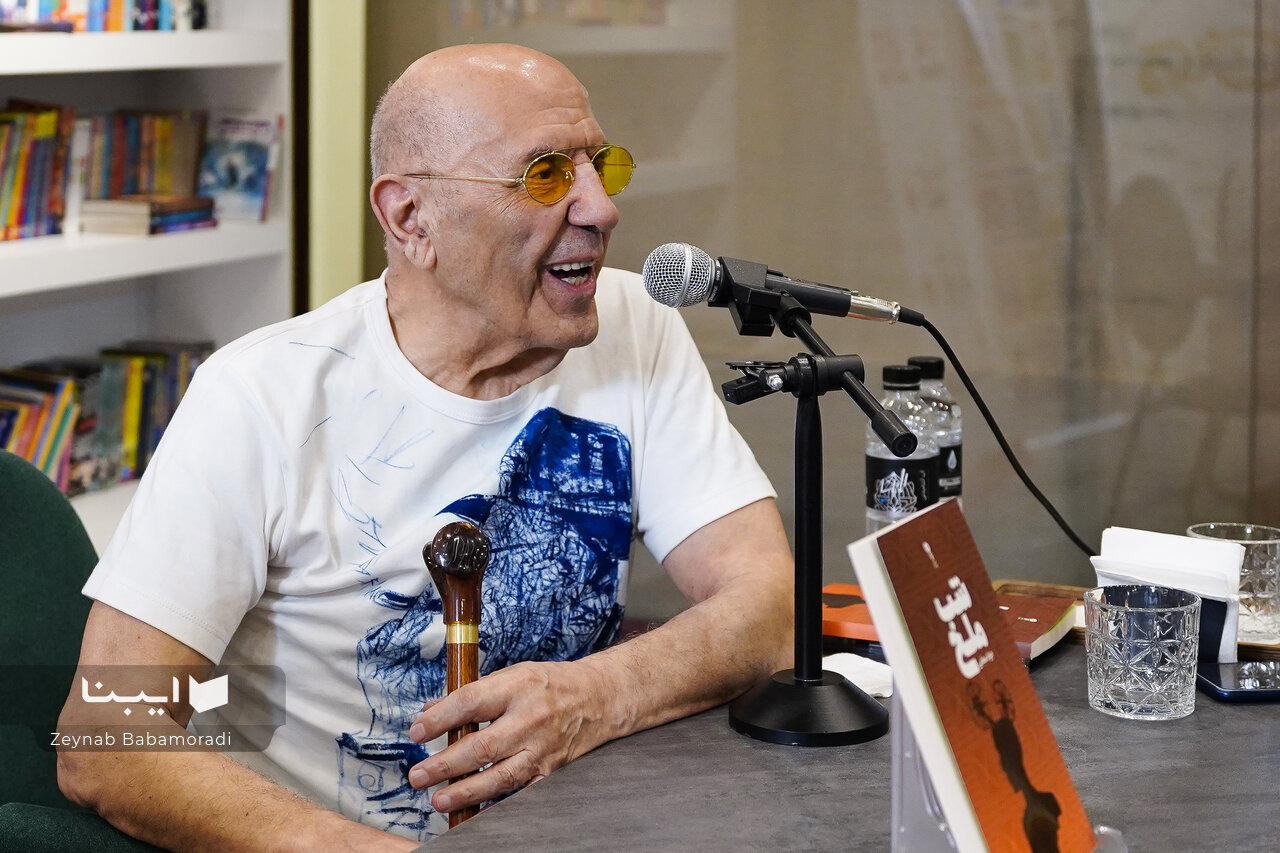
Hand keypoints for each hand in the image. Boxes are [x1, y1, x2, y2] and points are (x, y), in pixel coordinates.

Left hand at [405, 658, 614, 814]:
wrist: (598, 698)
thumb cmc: (550, 684)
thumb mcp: (512, 675)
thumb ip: (472, 693)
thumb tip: (430, 712)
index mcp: (518, 686)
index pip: (470, 703)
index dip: (440, 719)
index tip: (417, 732)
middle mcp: (531, 718)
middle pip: (482, 746)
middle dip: (445, 764)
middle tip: (418, 776)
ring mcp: (543, 748)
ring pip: (500, 776)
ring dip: (465, 790)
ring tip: (438, 799)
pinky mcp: (552, 769)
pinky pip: (522, 792)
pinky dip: (498, 803)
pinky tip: (476, 810)